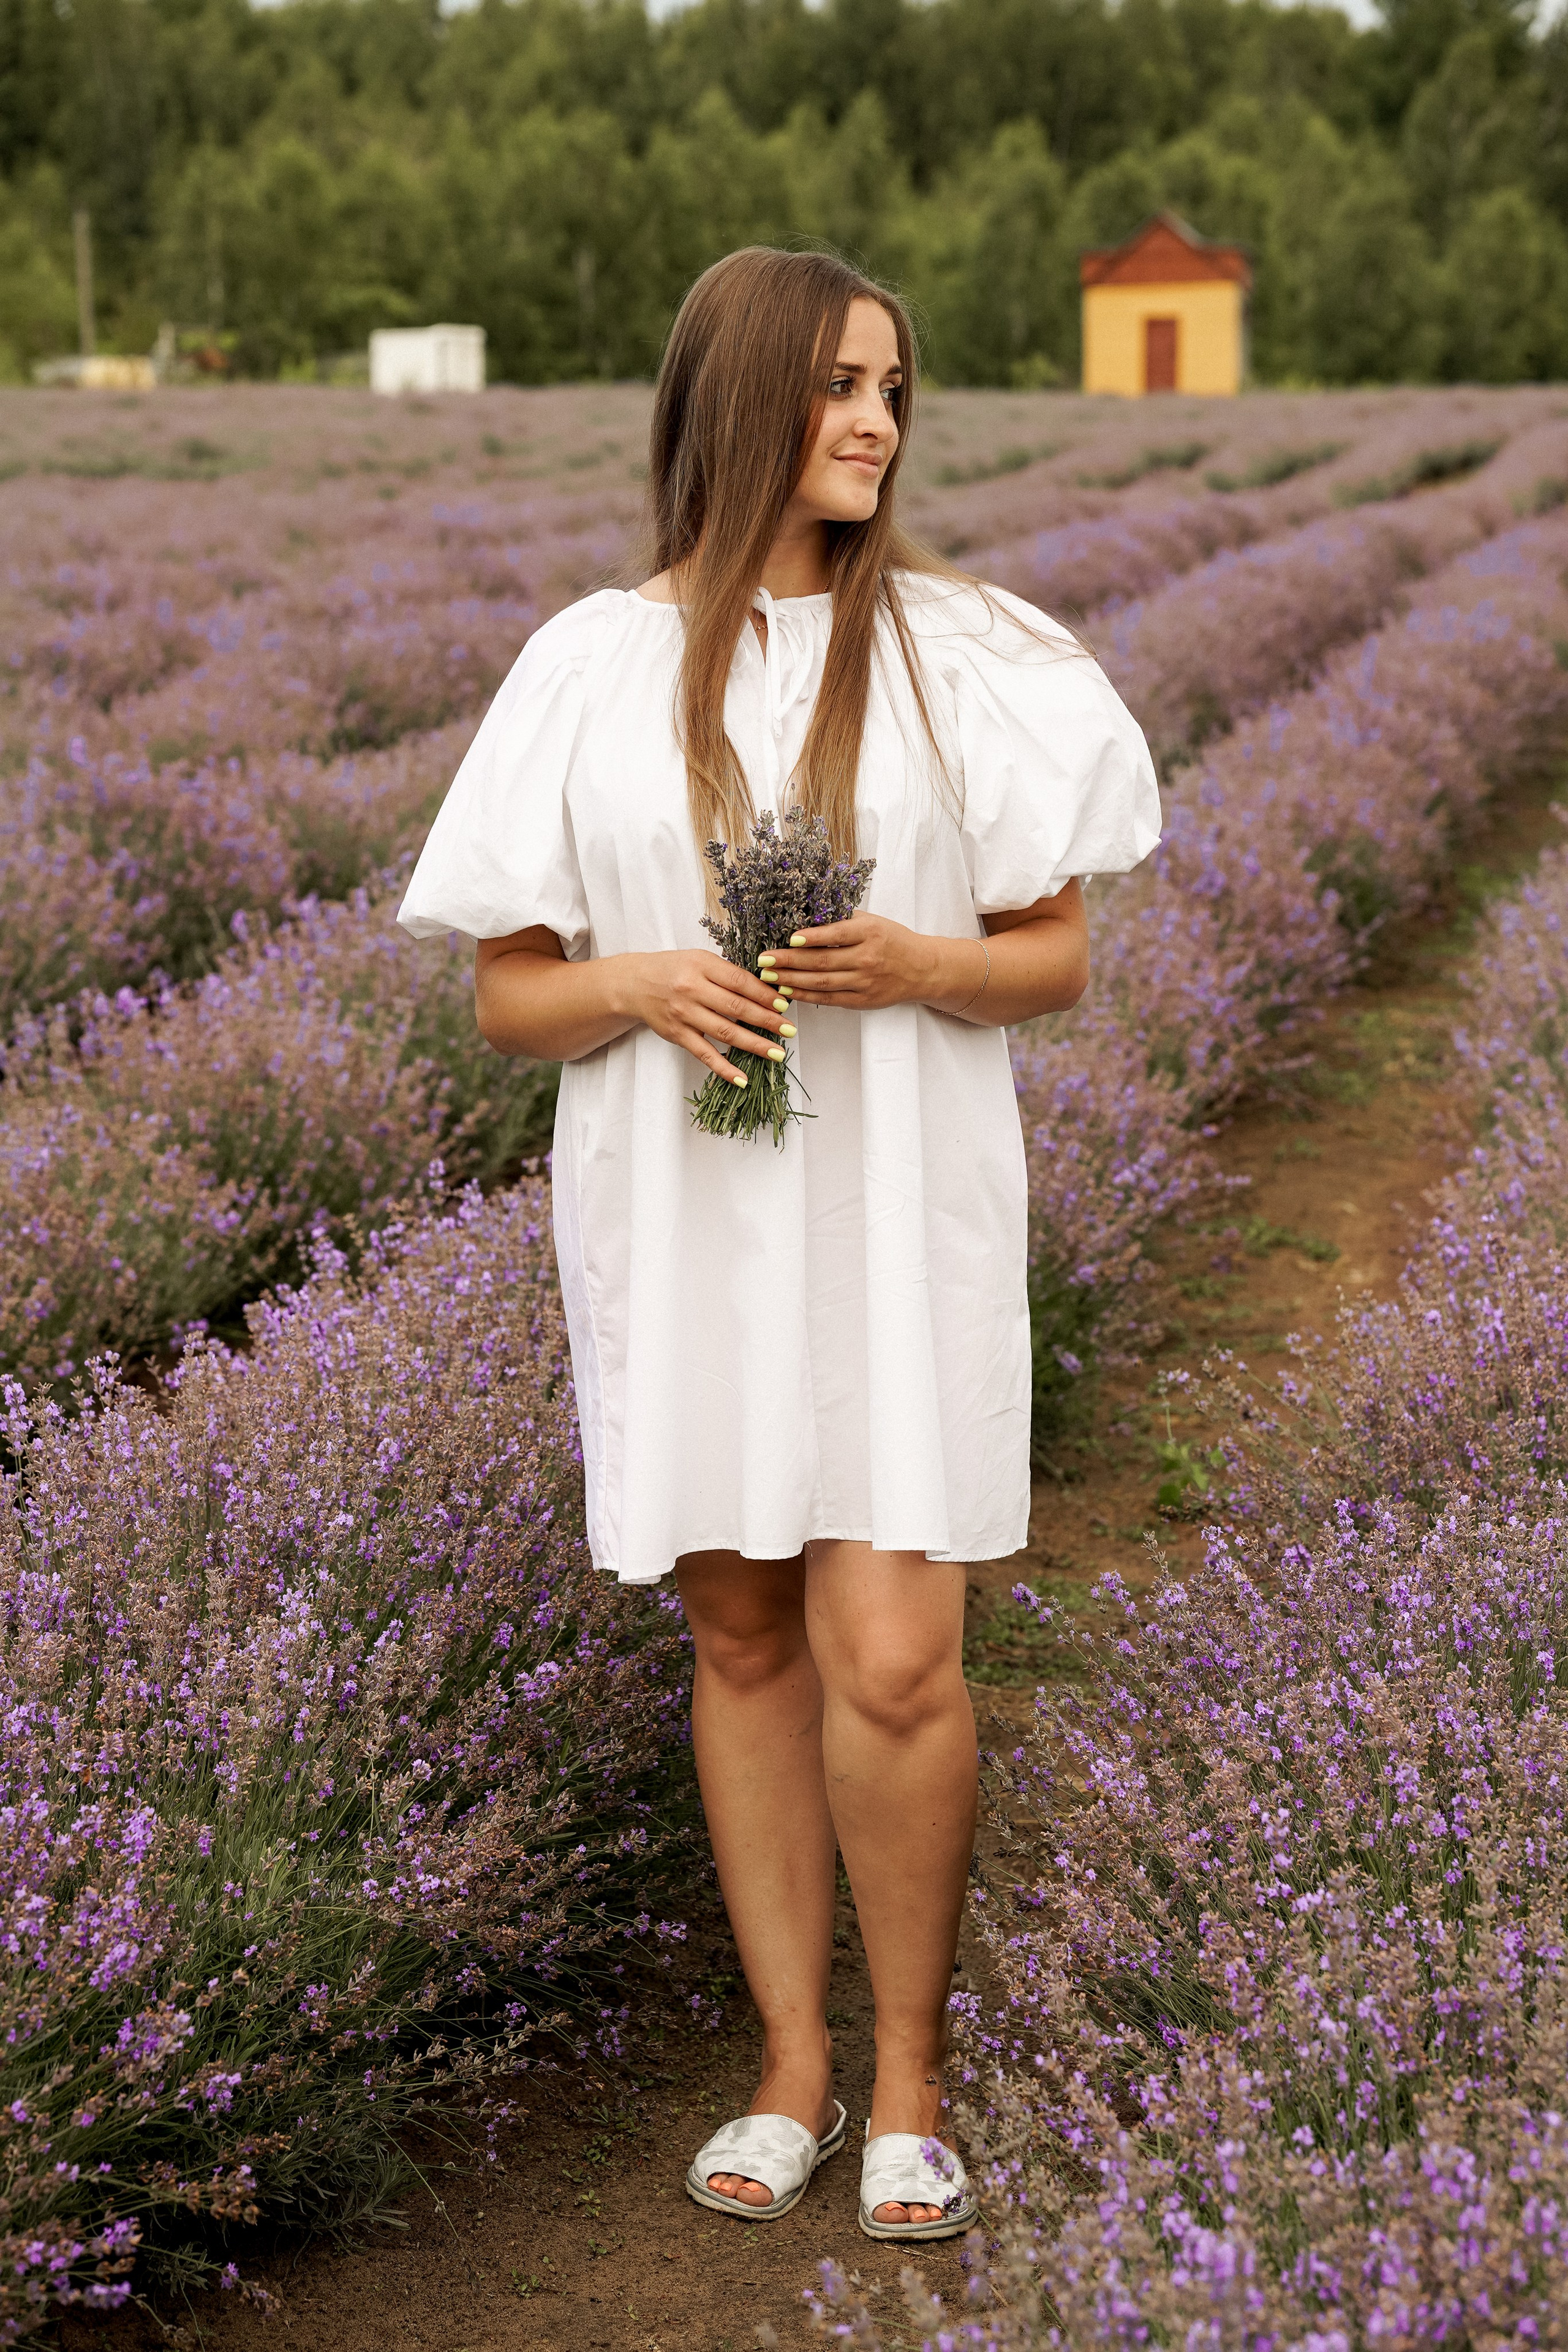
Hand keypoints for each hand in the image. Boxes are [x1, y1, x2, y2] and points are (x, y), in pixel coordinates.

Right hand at [620, 949, 792, 1086]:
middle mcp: (692, 989)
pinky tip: (743, 1079)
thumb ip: (728, 974)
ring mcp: (684, 1014)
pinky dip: (724, 1068)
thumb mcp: (700, 960)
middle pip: (736, 1008)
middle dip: (766, 1021)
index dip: (764, 995)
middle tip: (789, 1030)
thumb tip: (767, 992)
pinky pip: (704, 1054)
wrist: (635, 983)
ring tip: (777, 1053)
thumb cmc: (674, 970)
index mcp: (702, 965)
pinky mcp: (677, 1035)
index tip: (784, 1005)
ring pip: (724, 1032)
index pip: (740, 982)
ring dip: (754, 1044)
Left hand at [765, 914, 973, 1012]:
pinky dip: (805, 996)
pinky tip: (787, 991)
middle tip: (764, 960)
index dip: (811, 937)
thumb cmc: (893, 940)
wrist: (922, 969)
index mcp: (870, 933)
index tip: (788, 938)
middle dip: (789, 961)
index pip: (835, 934)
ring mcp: (864, 982)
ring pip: (821, 982)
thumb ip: (843, 920)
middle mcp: (867, 958)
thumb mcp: (873, 922)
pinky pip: (828, 999)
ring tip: (768, 977)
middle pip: (821, 961)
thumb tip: (805, 917)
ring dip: (791, 981)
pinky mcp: (862, 1000)